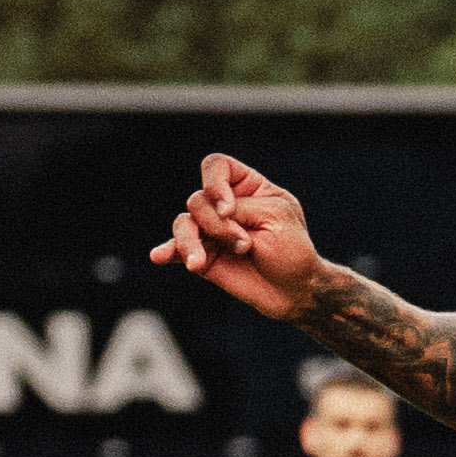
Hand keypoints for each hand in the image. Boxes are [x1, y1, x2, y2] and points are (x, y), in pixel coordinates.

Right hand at [154, 152, 326, 324]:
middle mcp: (223, 205)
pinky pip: (176, 249)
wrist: (296, 289)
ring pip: (183, 224)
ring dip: (190, 242)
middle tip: (245, 245)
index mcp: (247, 186)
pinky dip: (167, 251)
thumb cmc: (293, 249)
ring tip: (198, 263)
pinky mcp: (202, 255)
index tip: (229, 209)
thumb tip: (197, 218)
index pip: (216, 167)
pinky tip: (159, 256)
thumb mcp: (275, 217)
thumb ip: (238, 210)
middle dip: (217, 225)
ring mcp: (211, 230)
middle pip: (197, 200)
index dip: (215, 183)